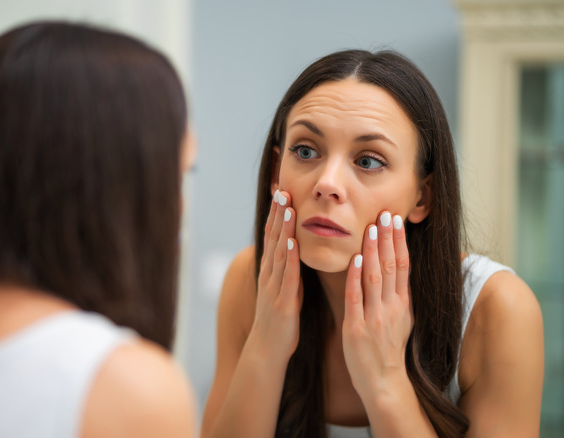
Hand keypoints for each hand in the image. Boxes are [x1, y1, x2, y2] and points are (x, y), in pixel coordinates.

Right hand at [247, 190, 301, 363]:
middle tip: (282, 188)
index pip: (274, 236)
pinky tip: (291, 242)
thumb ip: (288, 269)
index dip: (278, 214)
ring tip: (287, 206)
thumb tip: (296, 250)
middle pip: (273, 237)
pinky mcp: (282, 300)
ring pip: (278, 251)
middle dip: (278, 213)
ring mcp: (274, 286)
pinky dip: (287, 257)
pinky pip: (285, 276)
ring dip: (282, 228)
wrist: (267, 349)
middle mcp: (269, 274)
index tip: (283, 191)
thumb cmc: (279, 320)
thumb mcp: (284, 288)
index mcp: (272, 270)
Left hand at [342, 211, 413, 399]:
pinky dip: (355, 277)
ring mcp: (374, 317)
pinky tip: (354, 258)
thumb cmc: (389, 350)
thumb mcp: (403, 319)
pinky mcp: (356, 328)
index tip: (395, 220)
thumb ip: (400, 294)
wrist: (383, 382)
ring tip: (370, 228)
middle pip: (390, 266)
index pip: (402, 266)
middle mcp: (391, 307)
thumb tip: (401, 270)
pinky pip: (355, 297)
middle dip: (387, 239)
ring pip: (374, 277)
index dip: (399, 242)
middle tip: (385, 214)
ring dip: (372, 251)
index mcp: (402, 304)